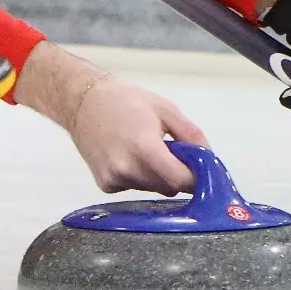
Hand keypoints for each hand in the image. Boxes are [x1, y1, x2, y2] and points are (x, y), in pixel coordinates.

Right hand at [16, 41, 207, 194]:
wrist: (82, 102)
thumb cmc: (124, 101)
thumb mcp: (165, 110)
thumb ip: (191, 135)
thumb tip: (208, 159)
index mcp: (144, 147)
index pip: (181, 180)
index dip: (195, 177)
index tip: (198, 169)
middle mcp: (127, 167)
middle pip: (168, 187)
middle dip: (175, 172)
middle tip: (167, 149)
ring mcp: (114, 178)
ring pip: (152, 188)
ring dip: (156, 175)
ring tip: (142, 148)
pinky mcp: (105, 184)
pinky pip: (134, 187)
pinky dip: (137, 176)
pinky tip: (126, 155)